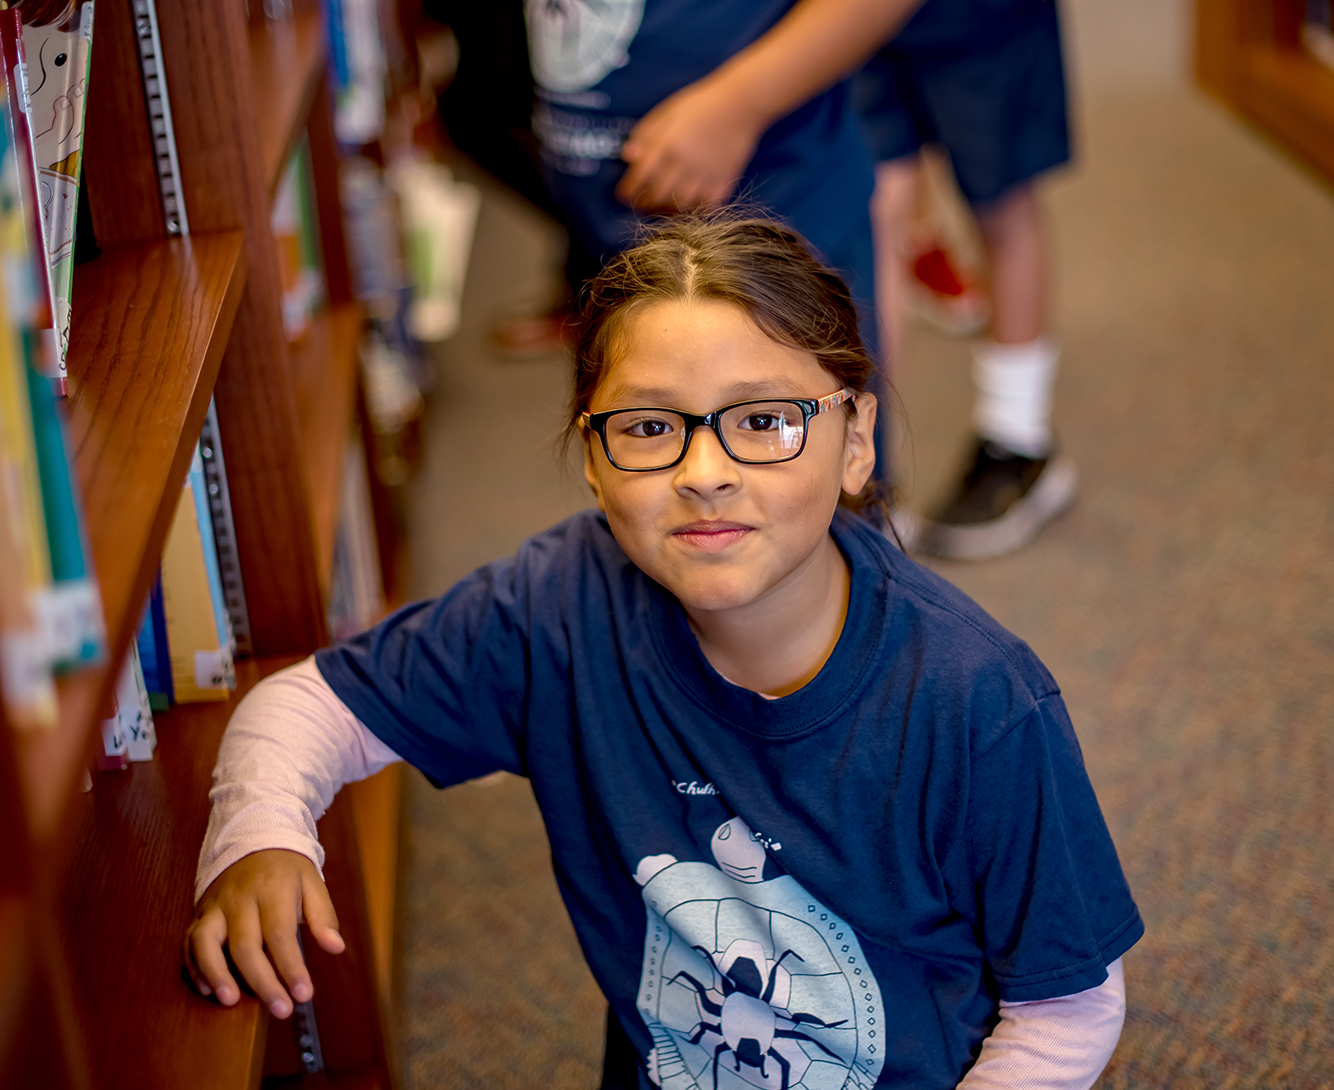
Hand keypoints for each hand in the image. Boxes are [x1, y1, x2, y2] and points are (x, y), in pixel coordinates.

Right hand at [184, 849, 344, 1018]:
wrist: (253, 839)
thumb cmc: (287, 869)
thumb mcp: (312, 883)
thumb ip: (323, 917)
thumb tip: (336, 947)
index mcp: (273, 889)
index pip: (280, 934)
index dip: (291, 968)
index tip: (304, 994)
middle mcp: (240, 898)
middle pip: (245, 945)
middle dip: (262, 982)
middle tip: (280, 1009)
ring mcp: (216, 906)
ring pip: (206, 942)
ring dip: (216, 974)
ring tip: (230, 1002)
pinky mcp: (200, 915)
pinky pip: (189, 943)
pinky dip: (194, 968)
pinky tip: (208, 989)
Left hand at [616, 76, 766, 213]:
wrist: (741, 103)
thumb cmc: (700, 104)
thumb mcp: (666, 112)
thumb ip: (645, 134)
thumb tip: (627, 157)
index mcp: (667, 142)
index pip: (640, 175)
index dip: (628, 190)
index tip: (624, 196)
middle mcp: (685, 161)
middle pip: (658, 195)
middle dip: (645, 204)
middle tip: (642, 204)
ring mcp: (706, 174)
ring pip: (680, 204)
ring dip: (668, 210)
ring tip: (662, 207)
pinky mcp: (724, 181)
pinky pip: (706, 206)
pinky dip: (695, 210)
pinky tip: (689, 205)